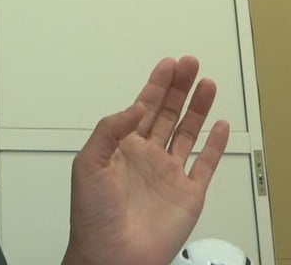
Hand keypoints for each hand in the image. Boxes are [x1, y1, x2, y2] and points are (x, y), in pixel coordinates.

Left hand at [63, 56, 229, 264]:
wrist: (111, 255)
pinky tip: (220, 126)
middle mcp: (147, 156)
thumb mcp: (88, 163)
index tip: (168, 64)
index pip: (142, 107)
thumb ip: (110, 129)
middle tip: (190, 63)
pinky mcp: (188, 194)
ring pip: (187, 133)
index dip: (155, 85)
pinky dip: (214, 145)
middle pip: (167, 113)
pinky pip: (205, 164)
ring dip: (198, 109)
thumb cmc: (92, 214)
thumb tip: (136, 106)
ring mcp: (168, 174)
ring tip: (207, 84)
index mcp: (122, 146)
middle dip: (179, 87)